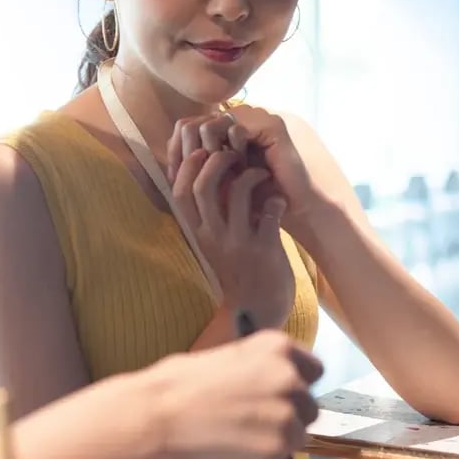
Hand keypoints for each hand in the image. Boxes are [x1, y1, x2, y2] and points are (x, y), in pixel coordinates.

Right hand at [145, 331, 323, 458]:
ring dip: (279, 436)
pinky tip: (236, 447)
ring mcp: (286, 414)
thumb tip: (270, 378)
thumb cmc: (179, 381)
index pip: (315, 370)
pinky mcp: (277, 448)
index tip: (281, 394)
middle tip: (255, 419)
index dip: (298, 384)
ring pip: (300, 433)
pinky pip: (283, 456)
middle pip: (310, 405)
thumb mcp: (228, 353)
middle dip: (289, 413)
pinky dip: (264, 456)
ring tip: (243, 435)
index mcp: (278, 347)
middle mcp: (290, 377)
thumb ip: (259, 364)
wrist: (157, 412)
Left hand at [166, 107, 315, 220]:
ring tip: (219, 170)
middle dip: (191, 151)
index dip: (177, 150)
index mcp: (223, 129)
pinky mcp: (271, 124)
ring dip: (211, 151)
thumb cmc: (254, 199)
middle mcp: (238, 118)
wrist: (290, 206)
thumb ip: (197, 169)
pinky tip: (237, 167)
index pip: (187, 128)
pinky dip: (232, 150)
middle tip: (197, 173)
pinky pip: (238, 130)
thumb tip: (167, 163)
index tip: (176, 175)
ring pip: (212, 124)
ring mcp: (256, 117)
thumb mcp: (218, 183)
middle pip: (195, 123)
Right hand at [171, 147, 293, 328]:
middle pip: (202, 187)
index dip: (188, 166)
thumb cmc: (238, 267)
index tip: (203, 151)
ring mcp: (238, 244)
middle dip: (217, 161)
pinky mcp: (264, 250)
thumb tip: (206, 171)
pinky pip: (268, 213)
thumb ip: (210, 212)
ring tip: (261, 172)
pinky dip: (274, 200)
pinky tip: (278, 200)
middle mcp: (213, 237)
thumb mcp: (215, 240)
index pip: (179, 191)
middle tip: (234, 153)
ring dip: (251, 174)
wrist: (258, 307)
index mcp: (198, 232)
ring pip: (236, 193)